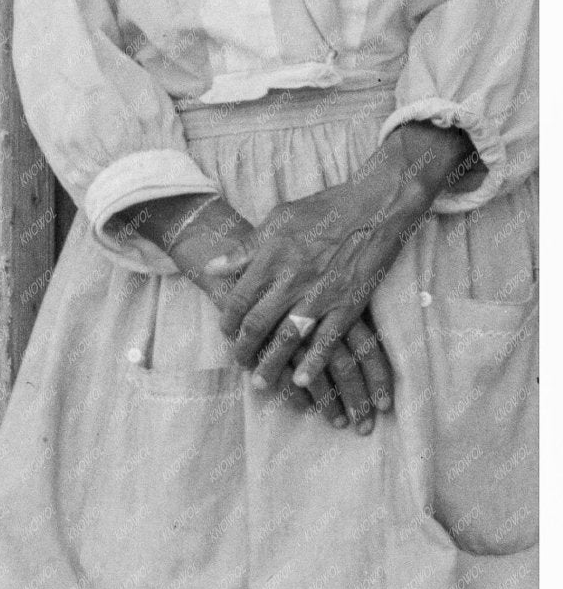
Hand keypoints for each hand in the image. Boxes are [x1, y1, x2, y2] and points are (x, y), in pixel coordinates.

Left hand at [209, 121, 475, 407]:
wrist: (375, 206)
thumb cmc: (324, 209)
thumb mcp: (277, 219)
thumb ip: (245, 248)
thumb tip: (214, 267)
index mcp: (270, 257)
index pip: (237, 299)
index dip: (227, 321)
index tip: (226, 333)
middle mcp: (291, 279)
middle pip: (257, 324)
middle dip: (244, 349)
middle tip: (240, 362)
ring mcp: (320, 294)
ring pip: (287, 338)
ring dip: (272, 364)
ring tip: (261, 382)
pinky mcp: (348, 304)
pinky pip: (327, 340)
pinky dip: (313, 363)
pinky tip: (301, 381)